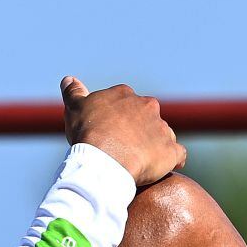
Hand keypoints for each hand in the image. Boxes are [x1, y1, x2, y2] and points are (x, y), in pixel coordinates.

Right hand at [60, 76, 186, 185]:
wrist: (104, 161)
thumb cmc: (87, 134)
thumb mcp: (74, 109)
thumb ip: (73, 93)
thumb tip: (68, 79)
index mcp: (125, 94)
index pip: (125, 102)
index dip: (117, 117)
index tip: (109, 130)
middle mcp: (148, 106)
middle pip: (146, 116)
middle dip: (138, 129)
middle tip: (123, 147)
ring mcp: (162, 128)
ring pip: (162, 134)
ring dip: (154, 144)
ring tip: (138, 161)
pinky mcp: (171, 151)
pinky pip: (177, 154)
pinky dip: (172, 159)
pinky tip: (161, 167)